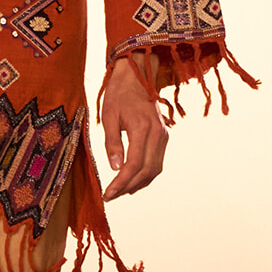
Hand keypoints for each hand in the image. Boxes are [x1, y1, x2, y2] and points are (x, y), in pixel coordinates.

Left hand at [102, 57, 167, 199]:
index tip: (108, 194)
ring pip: (155, 169)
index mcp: (142, 128)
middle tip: (111, 196)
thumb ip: (112, 143)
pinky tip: (133, 180)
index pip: (134, 164)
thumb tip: (115, 168)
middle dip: (128, 187)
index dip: (121, 183)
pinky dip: (146, 174)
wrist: (137, 75)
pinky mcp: (163, 136)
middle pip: (146, 171)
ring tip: (120, 192)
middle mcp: (157, 134)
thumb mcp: (109, 116)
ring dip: (138, 183)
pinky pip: (157, 161)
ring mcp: (163, 135)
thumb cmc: (119, 93)